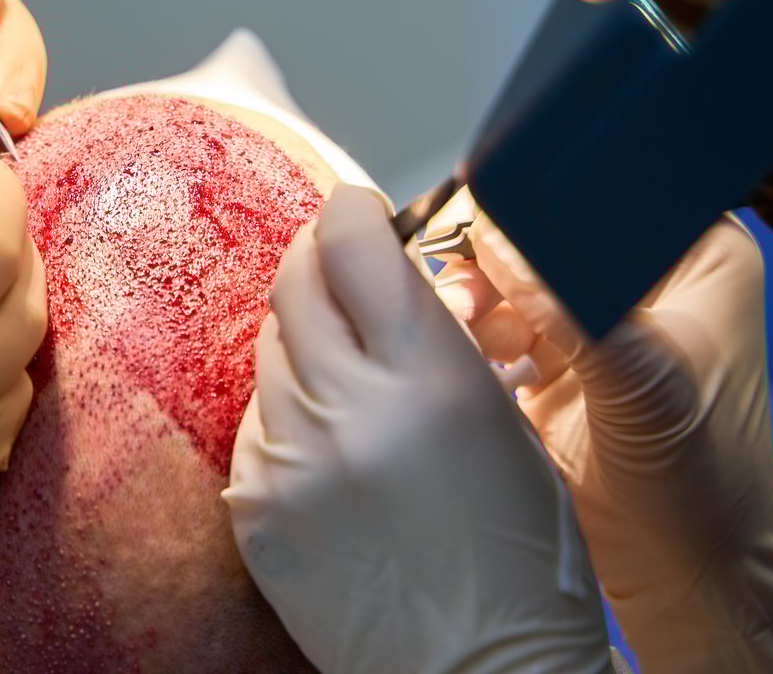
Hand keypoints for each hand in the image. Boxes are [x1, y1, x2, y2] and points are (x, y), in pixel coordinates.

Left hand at [224, 185, 610, 673]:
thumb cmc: (519, 560)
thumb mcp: (505, 424)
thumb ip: (434, 341)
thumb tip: (383, 274)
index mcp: (431, 378)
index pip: (354, 244)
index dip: (351, 213)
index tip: (356, 212)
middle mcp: (350, 408)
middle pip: (298, 283)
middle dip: (319, 263)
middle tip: (340, 269)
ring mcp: (292, 459)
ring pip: (271, 350)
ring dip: (304, 341)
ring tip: (348, 373)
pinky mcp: (256, 506)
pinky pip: (254, 422)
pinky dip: (285, 414)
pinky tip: (329, 442)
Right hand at [432, 195, 772, 670]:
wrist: (682, 571)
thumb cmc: (703, 480)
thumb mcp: (645, 383)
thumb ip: (570, 307)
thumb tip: (492, 240)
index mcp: (695, 254)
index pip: (610, 188)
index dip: (546, 190)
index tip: (489, 205)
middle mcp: (638, 274)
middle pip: (545, 222)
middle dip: (494, 245)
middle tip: (462, 275)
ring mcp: (590, 315)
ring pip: (509, 268)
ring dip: (472, 288)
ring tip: (459, 318)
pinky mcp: (547, 358)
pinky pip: (490, 318)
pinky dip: (466, 327)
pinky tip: (464, 347)